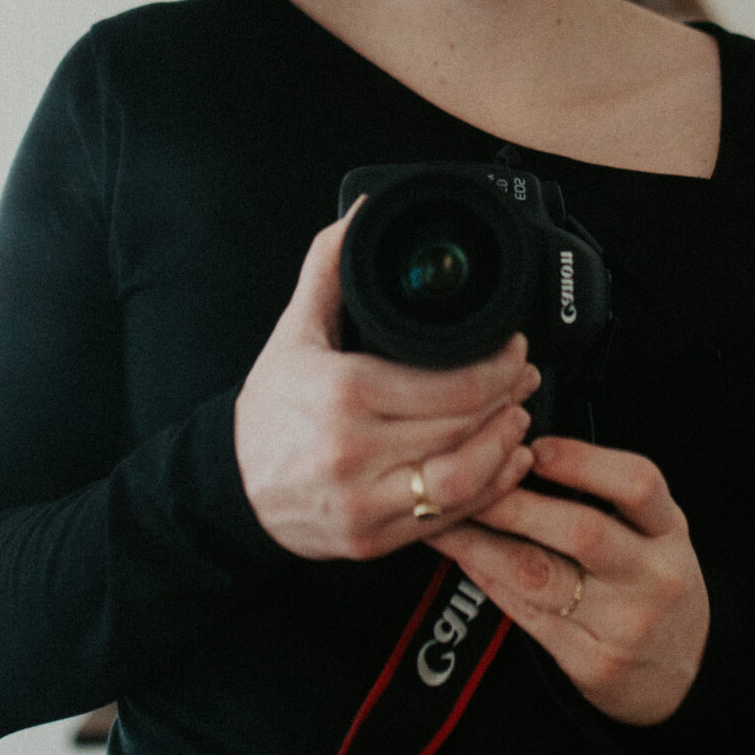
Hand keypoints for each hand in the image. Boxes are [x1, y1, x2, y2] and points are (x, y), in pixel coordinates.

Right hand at [234, 207, 539, 561]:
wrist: (231, 487)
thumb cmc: (268, 410)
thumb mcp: (294, 332)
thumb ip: (329, 267)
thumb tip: (362, 215)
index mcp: (341, 393)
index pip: (449, 384)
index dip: (498, 366)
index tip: (513, 347)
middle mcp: (353, 451)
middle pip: (463, 427)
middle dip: (508, 399)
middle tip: (524, 377)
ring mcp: (363, 501)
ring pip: (463, 480)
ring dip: (504, 448)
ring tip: (517, 419)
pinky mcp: (371, 540)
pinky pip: (446, 520)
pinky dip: (487, 492)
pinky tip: (502, 465)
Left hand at [424, 435, 709, 725]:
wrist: (682, 673)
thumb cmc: (650, 583)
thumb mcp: (653, 532)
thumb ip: (608, 495)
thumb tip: (521, 454)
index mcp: (669, 532)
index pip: (637, 484)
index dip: (582, 461)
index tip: (533, 446)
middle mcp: (654, 576)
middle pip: (582, 530)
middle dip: (513, 502)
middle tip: (464, 479)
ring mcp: (625, 624)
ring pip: (541, 575)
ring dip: (482, 543)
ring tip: (443, 519)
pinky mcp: (594, 664)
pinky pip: (529, 616)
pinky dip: (490, 582)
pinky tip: (464, 559)